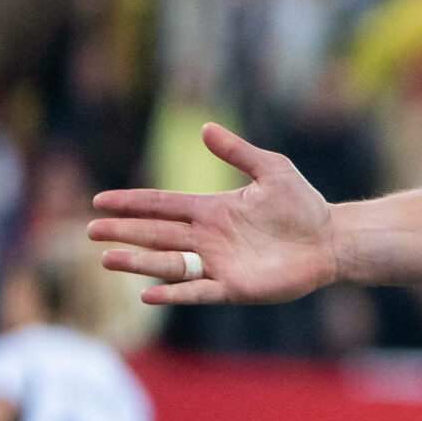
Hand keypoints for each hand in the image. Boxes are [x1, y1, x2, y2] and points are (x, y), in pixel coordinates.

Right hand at [89, 123, 339, 305]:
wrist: (331, 239)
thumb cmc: (302, 205)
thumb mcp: (272, 170)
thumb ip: (238, 151)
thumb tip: (205, 127)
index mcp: (211, 210)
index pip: (162, 205)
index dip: (131, 203)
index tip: (99, 201)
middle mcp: (207, 237)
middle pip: (156, 234)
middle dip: (124, 232)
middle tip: (91, 231)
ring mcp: (218, 263)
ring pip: (168, 264)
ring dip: (139, 262)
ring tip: (108, 259)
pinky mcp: (233, 287)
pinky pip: (197, 292)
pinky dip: (173, 293)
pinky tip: (148, 293)